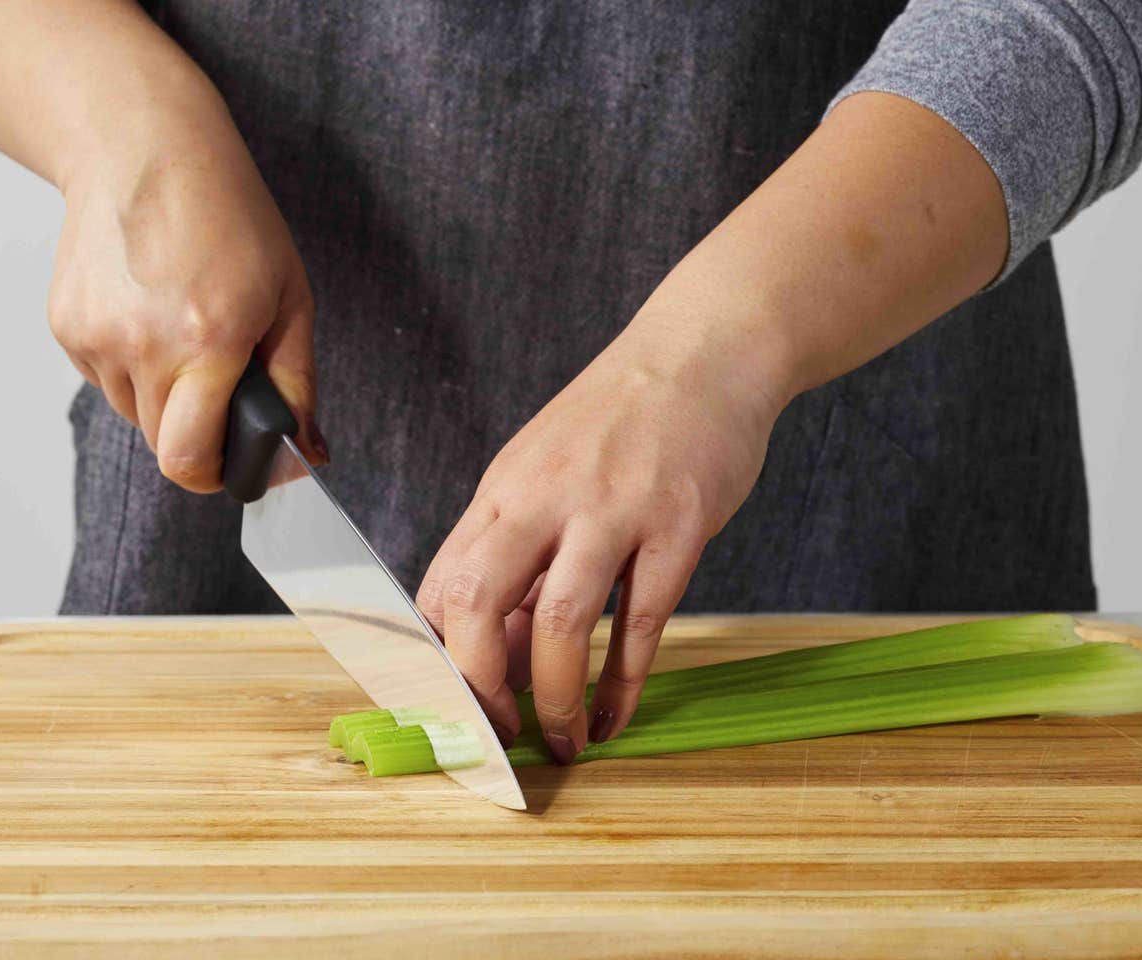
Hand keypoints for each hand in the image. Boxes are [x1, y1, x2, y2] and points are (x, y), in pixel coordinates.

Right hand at [48, 94, 324, 491]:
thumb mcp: (289, 297)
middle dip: (196, 432)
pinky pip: (104, 379)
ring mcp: (96, 335)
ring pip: (133, 413)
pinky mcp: (65, 325)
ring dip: (163, 396)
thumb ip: (298, 386)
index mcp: (209, 339)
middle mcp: (144, 344)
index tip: (230, 467)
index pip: (189, 459)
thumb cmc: (228, 215)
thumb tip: (305, 455)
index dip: (213, 475)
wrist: (143, 148)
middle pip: (163, 446)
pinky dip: (130, 365)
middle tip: (219, 383)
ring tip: (183, 331)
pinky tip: (148, 311)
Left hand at [416, 304, 790, 761]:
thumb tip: (497, 652)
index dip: (438, 662)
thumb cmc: (619, 423)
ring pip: (559, 621)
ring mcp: (613, 509)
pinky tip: (616, 714)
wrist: (702, 351)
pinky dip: (624, 680)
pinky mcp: (679, 522)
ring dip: (555, 699)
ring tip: (564, 740)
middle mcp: (544, 498)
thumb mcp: (544, 471)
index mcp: (502, 490)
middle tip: (500, 734)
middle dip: (478, 687)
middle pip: (477, 601)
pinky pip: (643, 619)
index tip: (454, 710)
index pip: (442, 587)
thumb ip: (518, 555)